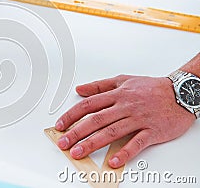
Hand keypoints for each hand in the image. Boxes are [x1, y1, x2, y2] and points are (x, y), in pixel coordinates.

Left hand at [55, 75, 194, 167]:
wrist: (181, 93)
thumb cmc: (151, 87)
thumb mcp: (123, 80)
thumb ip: (99, 85)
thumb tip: (80, 89)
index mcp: (116, 94)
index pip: (88, 105)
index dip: (72, 115)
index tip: (60, 125)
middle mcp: (125, 106)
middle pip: (96, 120)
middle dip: (76, 132)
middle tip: (63, 143)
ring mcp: (138, 119)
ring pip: (111, 132)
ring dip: (93, 144)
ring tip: (78, 152)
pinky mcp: (152, 131)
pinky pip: (137, 143)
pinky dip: (125, 153)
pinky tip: (113, 161)